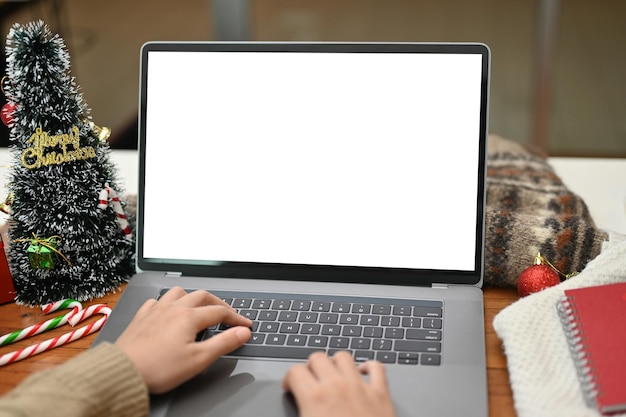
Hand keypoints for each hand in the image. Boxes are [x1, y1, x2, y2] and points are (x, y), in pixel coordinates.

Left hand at [115, 286, 251, 393]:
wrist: (123, 370)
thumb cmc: (158, 368)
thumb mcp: (199, 359)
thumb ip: (224, 343)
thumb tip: (242, 332)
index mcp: (189, 317)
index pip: (220, 312)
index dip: (236, 318)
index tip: (245, 325)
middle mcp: (173, 308)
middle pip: (203, 297)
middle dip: (219, 304)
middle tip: (228, 313)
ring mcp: (156, 310)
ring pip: (179, 293)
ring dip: (193, 297)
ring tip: (199, 306)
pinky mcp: (142, 317)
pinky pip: (157, 300)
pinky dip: (168, 302)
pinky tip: (168, 310)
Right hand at [282, 351, 396, 416]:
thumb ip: (300, 415)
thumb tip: (299, 411)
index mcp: (315, 398)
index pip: (295, 371)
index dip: (290, 379)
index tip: (291, 387)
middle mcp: (337, 386)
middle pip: (317, 357)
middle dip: (311, 367)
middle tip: (311, 381)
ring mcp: (360, 387)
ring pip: (344, 356)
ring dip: (336, 363)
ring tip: (333, 375)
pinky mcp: (381, 394)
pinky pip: (376, 367)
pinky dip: (369, 367)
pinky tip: (363, 374)